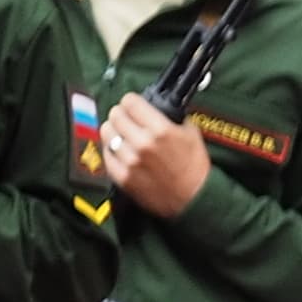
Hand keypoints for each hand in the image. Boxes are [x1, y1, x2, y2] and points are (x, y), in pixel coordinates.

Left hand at [96, 92, 209, 212]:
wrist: (194, 199)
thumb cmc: (195, 168)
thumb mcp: (191, 134)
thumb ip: (171, 118)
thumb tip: (156, 108)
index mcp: (161, 130)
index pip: (130, 102)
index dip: (132, 101)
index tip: (133, 104)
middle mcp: (142, 143)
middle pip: (115, 115)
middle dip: (122, 114)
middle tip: (127, 118)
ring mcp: (129, 161)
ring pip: (106, 132)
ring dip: (114, 130)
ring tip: (123, 134)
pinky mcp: (121, 176)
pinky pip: (106, 153)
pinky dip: (112, 149)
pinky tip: (122, 151)